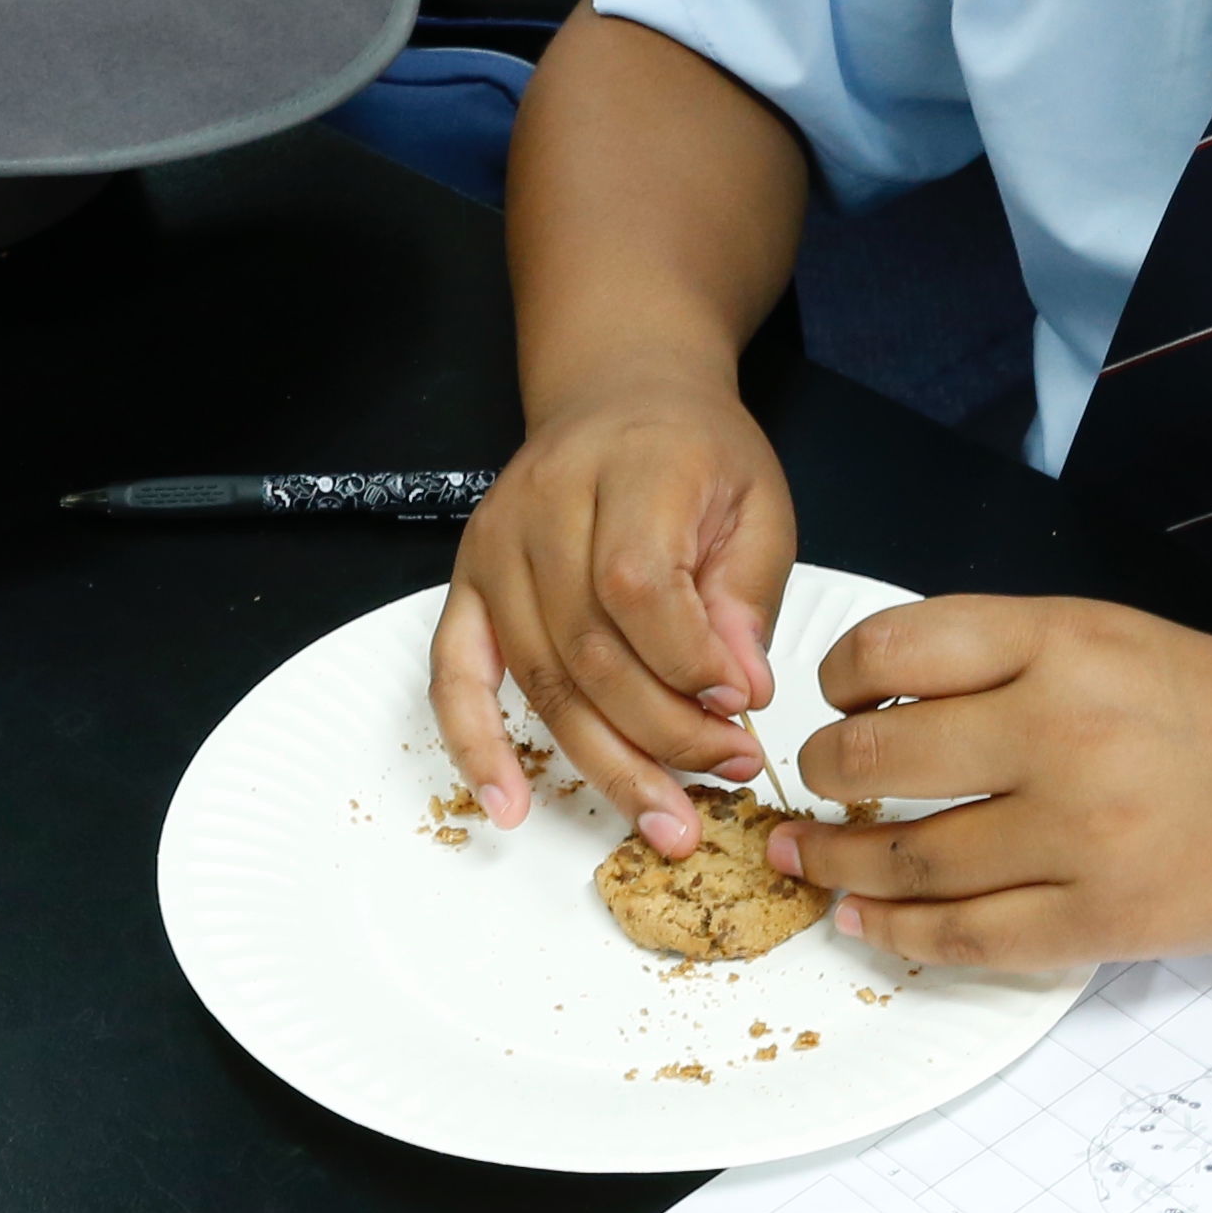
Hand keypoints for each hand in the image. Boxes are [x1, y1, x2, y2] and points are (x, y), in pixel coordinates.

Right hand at [428, 369, 798, 851]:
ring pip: (541, 680)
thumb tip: (739, 689)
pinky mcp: (465, 585)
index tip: (744, 705)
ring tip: (669, 818)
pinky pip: (454, 676)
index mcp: (629, 468)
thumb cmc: (696, 453)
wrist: (620, 394)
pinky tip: (508, 807)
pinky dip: (476, 747)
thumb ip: (749, 593)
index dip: (688, 662)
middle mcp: (545, 506)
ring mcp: (494, 548)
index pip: (638, 585)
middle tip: (729, 770)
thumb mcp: (757, 503)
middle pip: (589, 648)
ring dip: (606, 762)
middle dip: (665, 732)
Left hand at [769, 597, 1211, 970]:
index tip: (839, 697)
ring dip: (835, 864)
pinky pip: (964, 938)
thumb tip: (888, 701)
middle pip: (879, 760)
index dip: (841, 677)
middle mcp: (1063, 733)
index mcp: (1067, 644)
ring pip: (906, 861)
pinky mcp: (1097, 921)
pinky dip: (898, 933)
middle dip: (822, 775)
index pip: (896, 649)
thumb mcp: (1122, 637)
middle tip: (812, 784)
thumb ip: (1010, 656)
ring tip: (807, 860)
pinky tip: (867, 922)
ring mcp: (1078, 837)